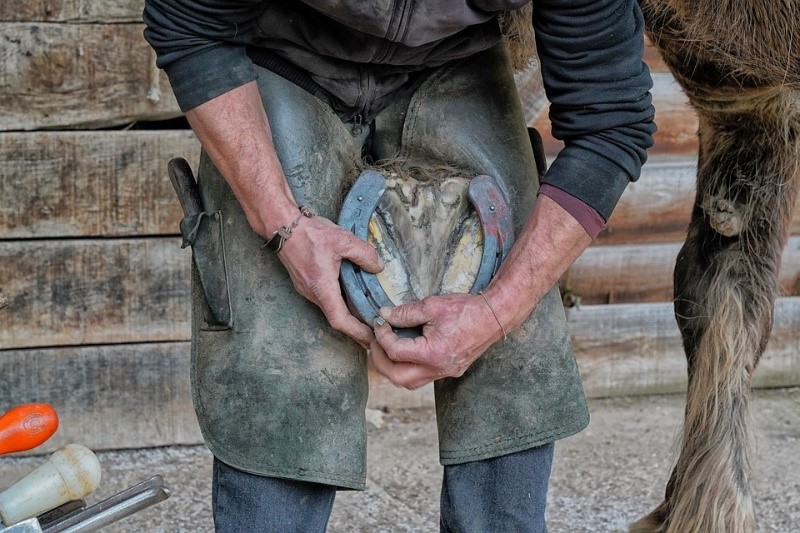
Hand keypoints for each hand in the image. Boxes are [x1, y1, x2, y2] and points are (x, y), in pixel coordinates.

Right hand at [277, 215, 383, 347]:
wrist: (282, 225)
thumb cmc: (308, 233)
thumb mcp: (342, 239)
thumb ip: (364, 254)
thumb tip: (377, 268)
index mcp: (321, 286)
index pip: (340, 320)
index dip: (356, 331)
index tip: (371, 337)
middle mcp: (312, 293)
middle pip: (336, 318)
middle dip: (356, 328)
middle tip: (375, 332)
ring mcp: (307, 289)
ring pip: (330, 308)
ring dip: (348, 315)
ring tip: (368, 318)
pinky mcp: (306, 282)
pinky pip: (325, 299)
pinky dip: (341, 303)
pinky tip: (352, 299)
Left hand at [369, 293, 504, 388]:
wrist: (494, 316)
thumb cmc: (466, 309)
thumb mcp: (432, 305)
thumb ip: (405, 313)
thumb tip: (384, 315)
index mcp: (434, 353)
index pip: (396, 352)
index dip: (382, 337)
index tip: (380, 323)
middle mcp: (439, 368)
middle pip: (399, 378)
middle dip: (382, 361)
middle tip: (376, 343)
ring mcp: (445, 372)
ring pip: (410, 382)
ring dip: (394, 369)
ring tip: (387, 349)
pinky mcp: (450, 371)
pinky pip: (422, 377)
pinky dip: (409, 368)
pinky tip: (406, 351)